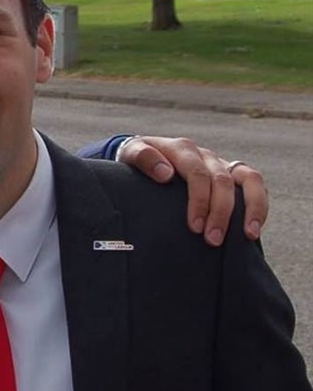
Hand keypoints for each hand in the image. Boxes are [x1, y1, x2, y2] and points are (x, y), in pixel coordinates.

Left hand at [117, 136, 266, 244]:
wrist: (143, 156)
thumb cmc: (134, 161)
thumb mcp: (131, 154)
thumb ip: (144, 158)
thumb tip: (165, 173)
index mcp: (182, 149)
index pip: (198, 174)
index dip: (200, 200)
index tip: (195, 227)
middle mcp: (205, 156)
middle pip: (222, 181)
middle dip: (220, 212)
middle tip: (212, 240)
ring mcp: (220, 164)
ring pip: (248, 179)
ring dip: (250, 207)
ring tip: (248, 234)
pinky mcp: (230, 175)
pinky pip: (253, 184)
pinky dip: (258, 204)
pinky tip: (252, 228)